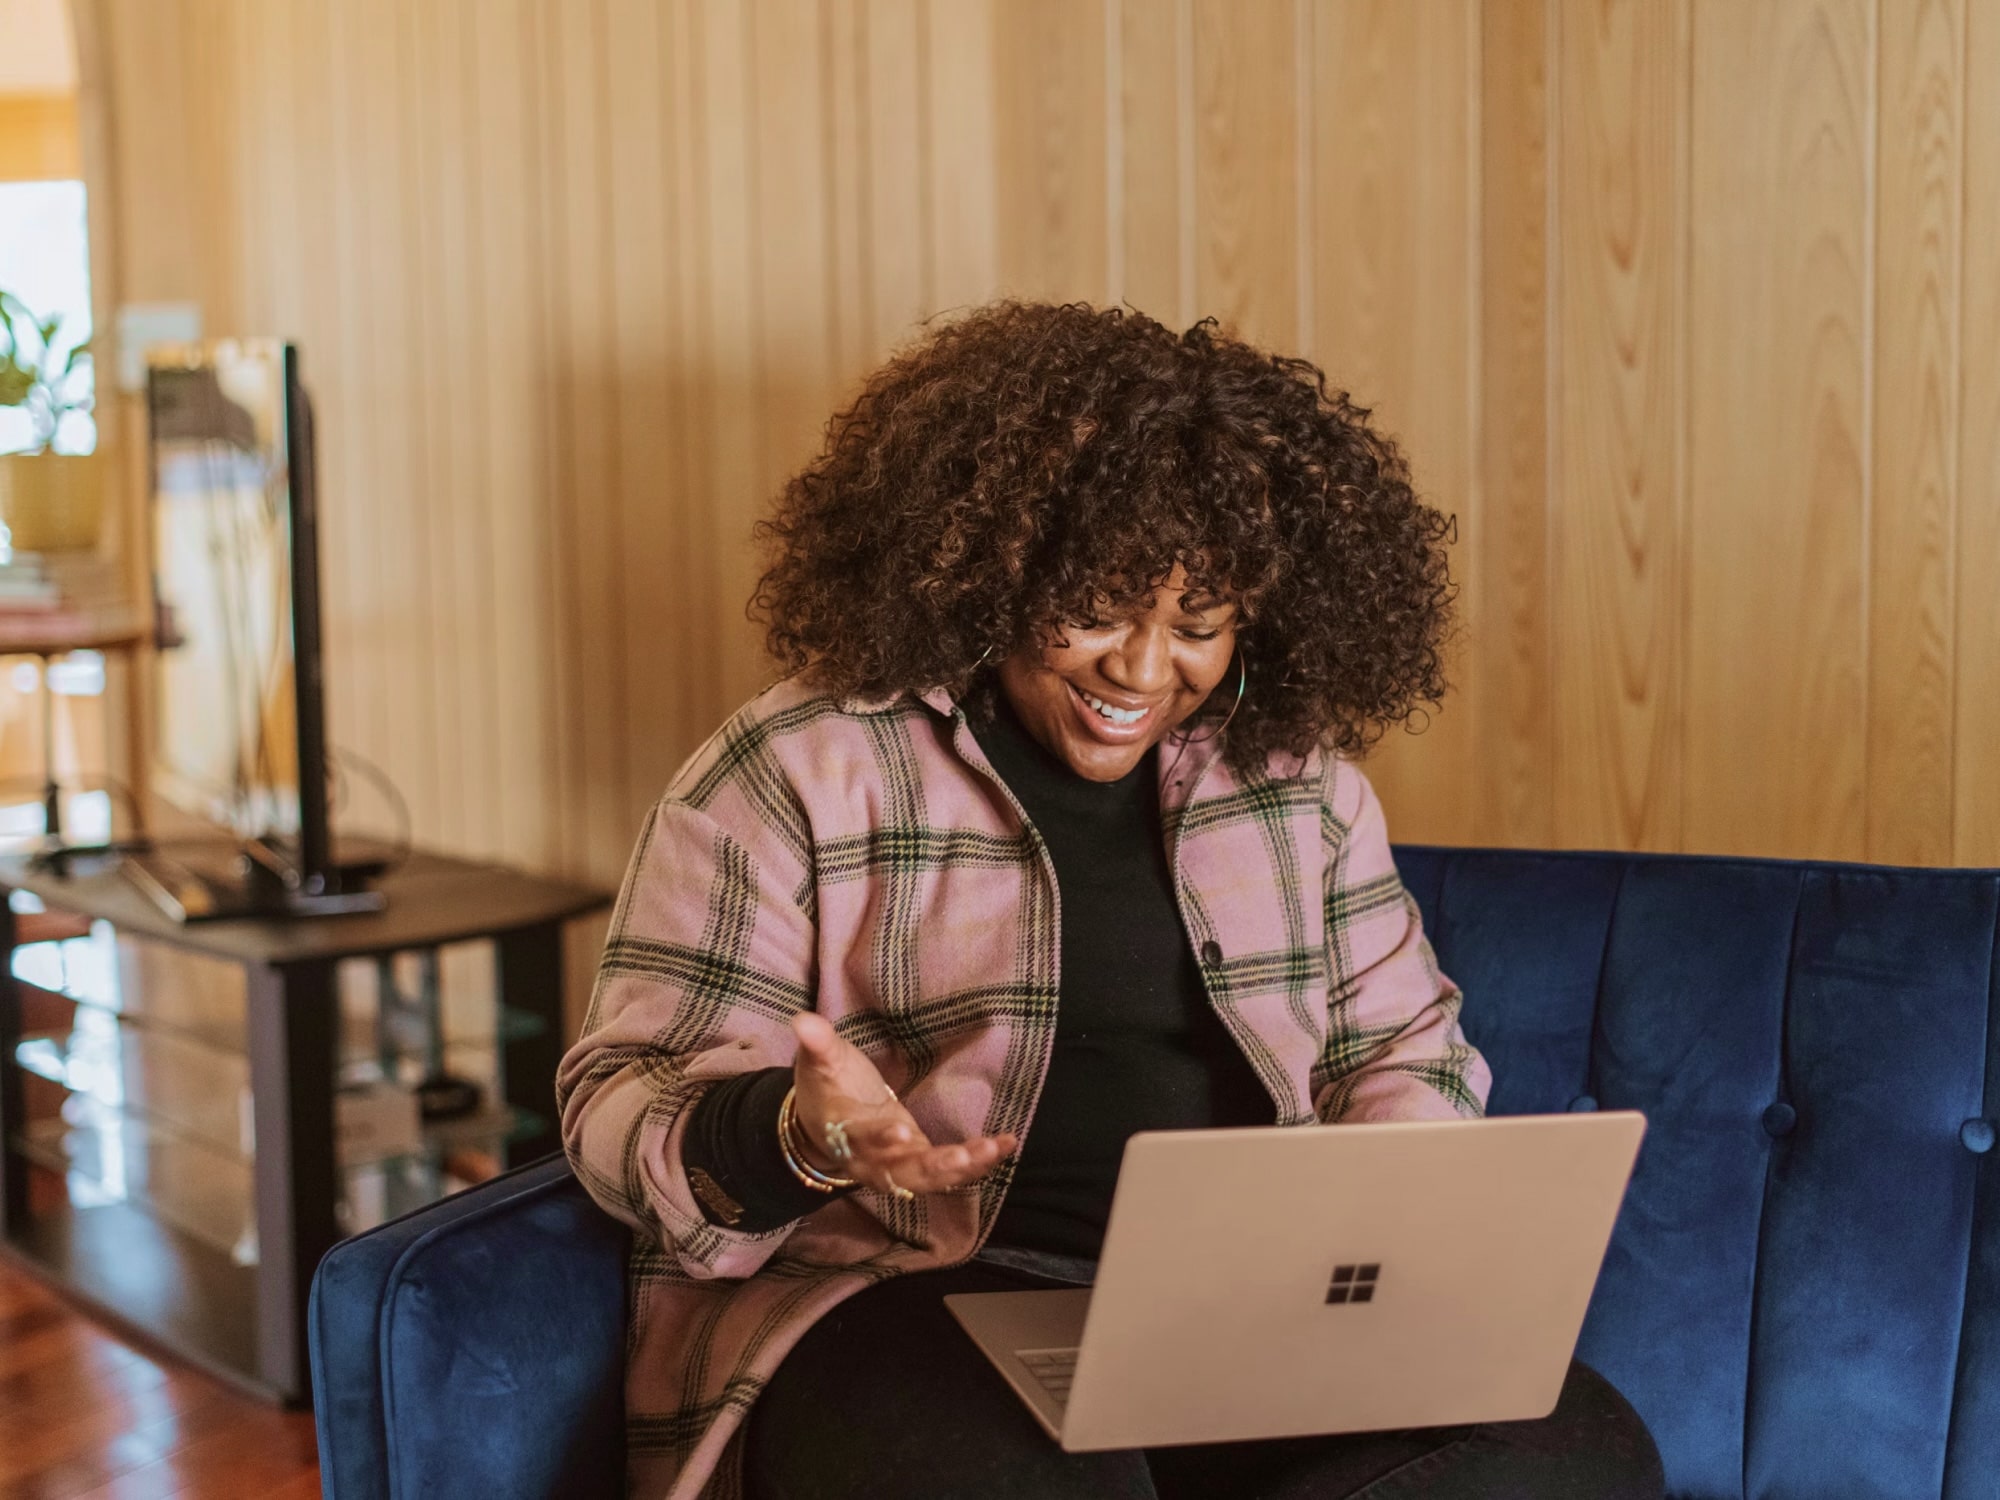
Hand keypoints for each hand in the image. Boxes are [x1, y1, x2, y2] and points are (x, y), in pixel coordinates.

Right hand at [790, 1012, 1016, 1196]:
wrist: (825, 1129)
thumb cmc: (827, 1090)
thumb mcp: (819, 1064)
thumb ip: (817, 1044)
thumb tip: (802, 1019)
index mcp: (845, 1132)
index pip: (861, 1138)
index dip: (879, 1139)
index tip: (900, 1132)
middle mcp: (873, 1159)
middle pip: (901, 1171)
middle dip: (933, 1166)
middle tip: (962, 1157)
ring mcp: (899, 1166)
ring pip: (930, 1177)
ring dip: (963, 1168)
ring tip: (993, 1149)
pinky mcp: (920, 1163)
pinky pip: (949, 1171)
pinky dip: (978, 1162)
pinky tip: (1006, 1145)